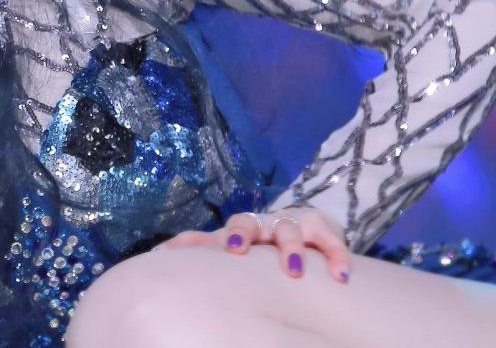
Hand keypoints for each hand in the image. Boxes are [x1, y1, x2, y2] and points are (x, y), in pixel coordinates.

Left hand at [155, 205, 350, 283]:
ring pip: (291, 229)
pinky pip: (331, 241)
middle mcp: (266, 222)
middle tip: (238, 249)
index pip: (226, 227)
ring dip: (291, 247)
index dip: (219, 237)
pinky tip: (340, 275)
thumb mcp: (231, 243)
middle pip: (252, 221)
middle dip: (246, 235)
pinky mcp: (324, 230)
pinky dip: (337, 256)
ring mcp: (294, 223)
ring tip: (294, 270)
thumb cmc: (260, 241)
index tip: (221, 250)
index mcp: (242, 228)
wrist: (306, 224)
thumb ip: (199, 246)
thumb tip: (156, 253)